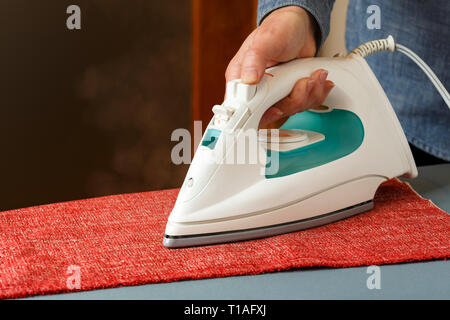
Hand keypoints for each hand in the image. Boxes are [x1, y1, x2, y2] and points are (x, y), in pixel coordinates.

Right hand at [225, 6, 334, 127]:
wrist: (300, 26)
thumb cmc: (279, 28)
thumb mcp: (266, 40)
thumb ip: (255, 59)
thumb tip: (249, 79)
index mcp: (241, 78)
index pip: (241, 108)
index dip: (256, 114)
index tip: (274, 109)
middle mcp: (257, 89)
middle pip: (271, 112)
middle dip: (292, 100)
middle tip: (302, 82)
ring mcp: (275, 93)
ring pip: (290, 110)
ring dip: (308, 95)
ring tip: (313, 76)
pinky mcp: (290, 93)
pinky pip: (303, 104)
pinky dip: (315, 94)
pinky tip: (317, 80)